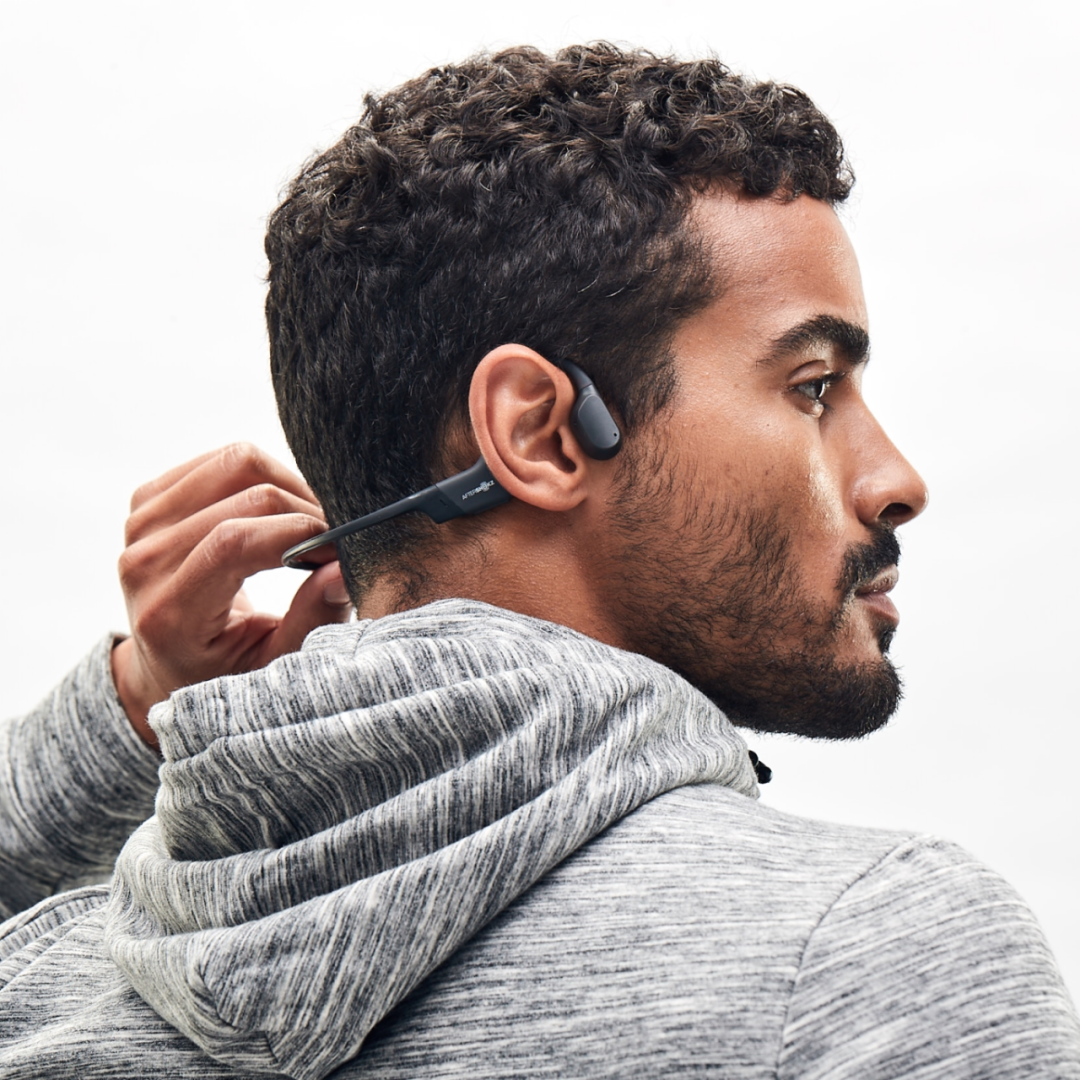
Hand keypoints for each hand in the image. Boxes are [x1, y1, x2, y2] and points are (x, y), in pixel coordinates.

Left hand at [111, 443, 352, 748]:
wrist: (165, 665)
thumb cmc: (225, 672)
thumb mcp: (273, 667)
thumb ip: (311, 621)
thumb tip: (343, 569)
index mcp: (169, 615)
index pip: (233, 543)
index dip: (298, 531)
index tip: (337, 550)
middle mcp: (144, 564)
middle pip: (244, 495)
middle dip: (305, 510)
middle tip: (330, 541)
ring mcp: (140, 526)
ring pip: (235, 463)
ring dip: (287, 487)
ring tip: (305, 525)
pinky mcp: (148, 500)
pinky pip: (221, 460)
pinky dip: (262, 476)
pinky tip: (273, 513)